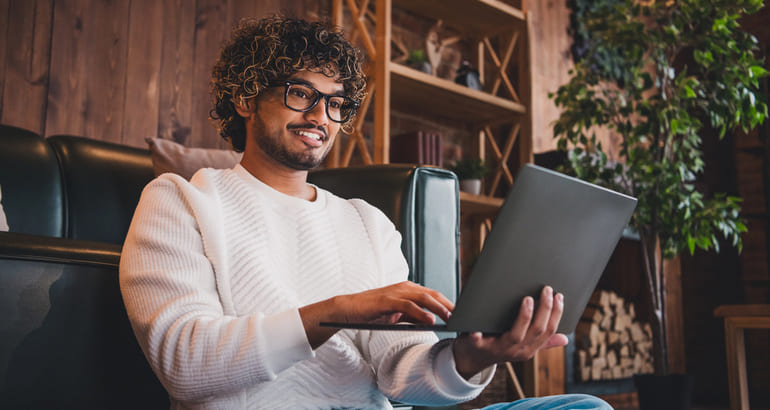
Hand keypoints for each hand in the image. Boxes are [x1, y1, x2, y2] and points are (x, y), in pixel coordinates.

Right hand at [299, 281, 454, 347]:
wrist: (349, 310)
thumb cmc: (373, 312)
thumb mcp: (397, 315)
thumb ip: (414, 317)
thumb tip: (431, 322)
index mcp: (408, 289)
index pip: (432, 295)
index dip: (447, 303)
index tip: (460, 313)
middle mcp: (404, 287)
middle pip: (432, 294)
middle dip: (448, 304)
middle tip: (461, 315)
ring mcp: (396, 292)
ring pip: (423, 297)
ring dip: (438, 308)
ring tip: (450, 317)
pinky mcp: (387, 301)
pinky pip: (408, 306)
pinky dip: (420, 313)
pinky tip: (430, 321)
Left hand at [452, 286, 568, 378]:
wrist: (472, 358)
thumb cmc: (499, 345)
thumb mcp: (522, 345)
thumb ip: (542, 341)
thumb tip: (565, 339)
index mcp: (529, 348)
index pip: (548, 331)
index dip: (556, 314)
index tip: (559, 296)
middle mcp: (517, 350)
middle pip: (536, 331)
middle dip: (545, 309)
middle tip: (547, 290)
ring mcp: (498, 349)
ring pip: (516, 335)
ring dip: (524, 317)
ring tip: (528, 299)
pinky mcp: (478, 346)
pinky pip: (479, 340)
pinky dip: (478, 333)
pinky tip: (479, 326)